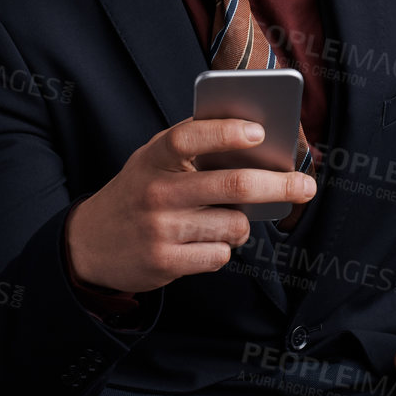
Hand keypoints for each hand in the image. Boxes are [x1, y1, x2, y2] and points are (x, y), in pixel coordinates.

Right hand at [64, 117, 316, 293]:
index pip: (190, 138)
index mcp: (154, 158)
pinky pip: (220, 254)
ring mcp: (160, 229)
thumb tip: (258, 143)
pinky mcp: (165, 262)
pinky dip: (223, 248)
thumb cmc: (138, 192)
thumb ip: (193, 149)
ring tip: (225, 219)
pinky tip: (204, 241)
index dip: (226, 133)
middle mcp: (156, 191)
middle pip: (232, 186)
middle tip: (305, 186)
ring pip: (235, 225)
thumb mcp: (153, 161)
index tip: (260, 133)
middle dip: (279, 185)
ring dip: (243, 224)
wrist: (89, 243)